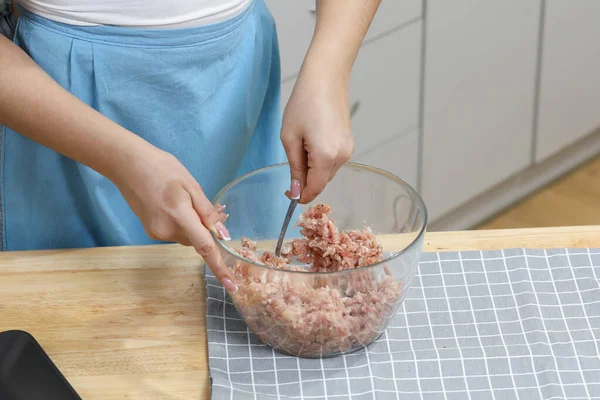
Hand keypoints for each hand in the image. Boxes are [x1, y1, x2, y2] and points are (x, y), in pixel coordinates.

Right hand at [110, 145, 237, 292]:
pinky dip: (181, 223)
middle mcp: (166, 231)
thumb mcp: (191, 185)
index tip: (231, 285)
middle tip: (206, 204)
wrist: (127, 164)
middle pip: (197, 240)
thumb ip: (207, 212)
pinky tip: (173, 204)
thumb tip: (222, 234)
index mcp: (179, 216)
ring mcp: (156, 233)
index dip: (220, 267)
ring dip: (193, 225)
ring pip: (187, 236)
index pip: (205, 248)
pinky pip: (175, 232)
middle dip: (206, 229)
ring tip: (183, 199)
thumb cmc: (162, 168)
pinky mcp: (151, 231)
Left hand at [280, 69, 353, 202]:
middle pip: (322, 182)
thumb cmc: (303, 103)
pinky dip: (321, 161)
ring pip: (328, 172)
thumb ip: (294, 168)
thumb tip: (297, 192)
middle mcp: (342, 157)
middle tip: (291, 163)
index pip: (315, 189)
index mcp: (326, 157)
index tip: (287, 193)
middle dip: (306, 181)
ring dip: (313, 170)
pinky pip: (333, 161)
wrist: (326, 78)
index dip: (300, 196)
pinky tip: (312, 142)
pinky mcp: (349, 142)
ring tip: (301, 146)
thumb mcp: (290, 137)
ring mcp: (348, 150)